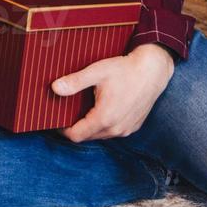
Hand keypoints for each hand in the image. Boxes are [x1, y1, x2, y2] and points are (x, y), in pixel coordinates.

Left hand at [52, 44, 175, 142]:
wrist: (152, 70)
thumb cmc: (125, 69)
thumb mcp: (96, 72)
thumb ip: (74, 82)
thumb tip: (54, 88)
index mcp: (104, 118)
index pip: (76, 135)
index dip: (62, 130)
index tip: (55, 119)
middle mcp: (116, 129)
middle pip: (87, 136)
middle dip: (75, 127)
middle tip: (66, 112)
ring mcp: (126, 129)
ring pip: (100, 135)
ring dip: (89, 127)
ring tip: (82, 110)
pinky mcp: (133, 127)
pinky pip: (112, 132)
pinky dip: (103, 125)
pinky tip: (100, 110)